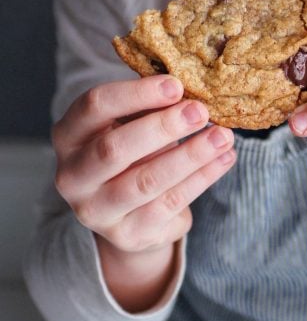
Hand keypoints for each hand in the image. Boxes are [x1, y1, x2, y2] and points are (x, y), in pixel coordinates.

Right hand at [52, 76, 235, 308]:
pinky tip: (224, 159)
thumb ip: (148, 107)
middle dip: (162, 128)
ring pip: (145, 182)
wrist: (127, 211)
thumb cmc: (131, 149)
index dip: (136, 94)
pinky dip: (201, 179)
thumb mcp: (128, 123)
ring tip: (223, 136)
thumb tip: (190, 91)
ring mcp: (96, 211)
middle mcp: (72, 176)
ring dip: (190, 156)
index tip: (176, 86)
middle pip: (113, 149)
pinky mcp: (127, 235)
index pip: (94, 107)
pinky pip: (169, 204)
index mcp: (68, 135)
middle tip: (201, 112)